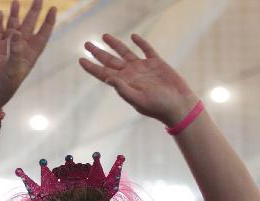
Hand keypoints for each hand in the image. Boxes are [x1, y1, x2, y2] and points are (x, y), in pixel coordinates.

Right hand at [0, 0, 56, 111]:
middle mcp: (20, 50)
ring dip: (15, 14)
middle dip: (34, 13)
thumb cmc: (2, 86)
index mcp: (29, 55)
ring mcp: (7, 48)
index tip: (53, 9)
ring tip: (16, 1)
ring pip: (13, 27)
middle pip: (29, 27)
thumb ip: (15, 51)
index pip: (42, 35)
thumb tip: (17, 32)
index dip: (48, 22)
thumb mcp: (12, 70)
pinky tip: (0, 13)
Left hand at [79, 33, 197, 126]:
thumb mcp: (139, 99)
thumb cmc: (159, 107)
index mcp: (125, 83)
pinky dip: (140, 42)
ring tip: (104, 35)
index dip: (92, 67)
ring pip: (125, 53)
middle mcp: (131, 75)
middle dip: (98, 52)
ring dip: (115, 44)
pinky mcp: (157, 63)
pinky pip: (146, 50)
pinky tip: (133, 37)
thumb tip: (108, 78)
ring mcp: (143, 68)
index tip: (80, 59)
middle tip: (87, 44)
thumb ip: (123, 89)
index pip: (104, 73)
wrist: (179, 106)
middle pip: (110, 61)